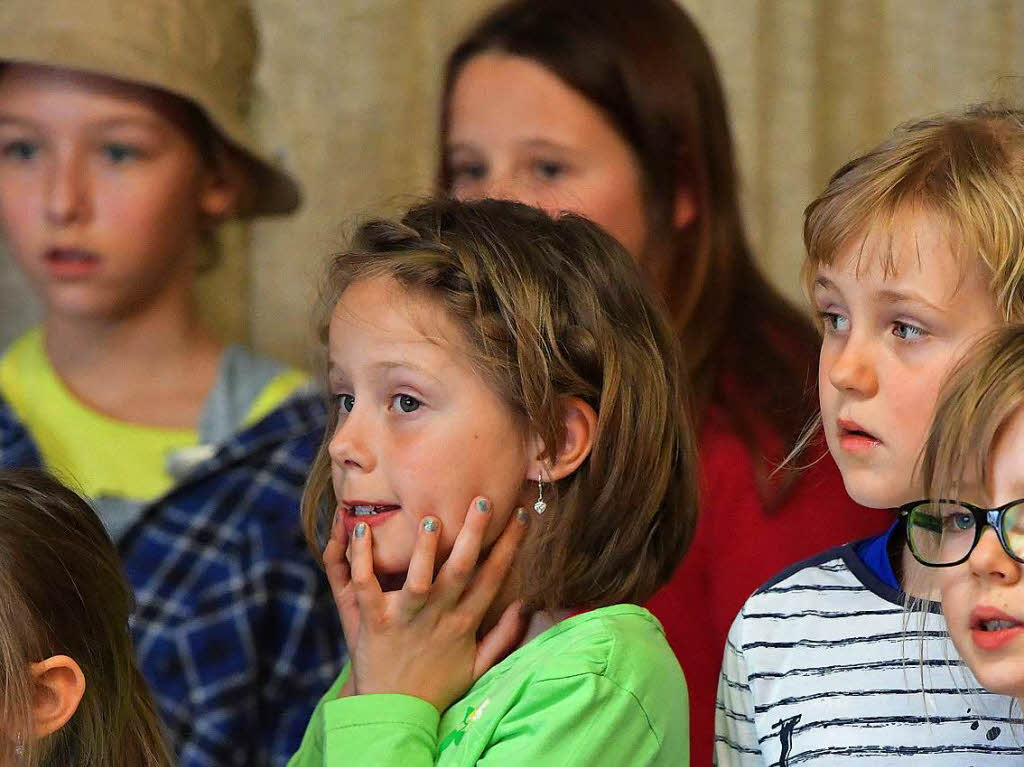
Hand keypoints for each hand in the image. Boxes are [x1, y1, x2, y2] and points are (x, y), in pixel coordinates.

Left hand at [323, 498, 529, 710]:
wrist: (394, 714)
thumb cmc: (436, 686)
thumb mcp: (478, 666)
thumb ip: (503, 635)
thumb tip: (527, 606)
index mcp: (464, 623)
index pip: (493, 577)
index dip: (508, 545)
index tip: (519, 515)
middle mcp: (438, 617)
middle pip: (461, 569)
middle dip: (474, 534)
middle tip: (483, 500)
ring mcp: (406, 618)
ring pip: (419, 578)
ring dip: (424, 548)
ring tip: (430, 518)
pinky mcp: (374, 622)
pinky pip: (366, 585)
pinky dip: (362, 559)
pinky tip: (360, 532)